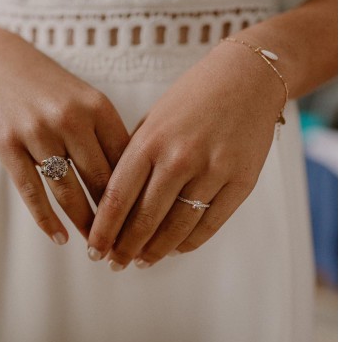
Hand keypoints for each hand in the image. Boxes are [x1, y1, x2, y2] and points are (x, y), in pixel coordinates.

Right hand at [0, 28, 129, 243]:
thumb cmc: (49, 87)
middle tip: (122, 243)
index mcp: (97, 106)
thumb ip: (107, 134)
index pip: (125, 161)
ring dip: (83, 223)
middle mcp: (70, 118)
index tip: (143, 221)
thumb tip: (132, 185)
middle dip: (113, 218)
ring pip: (67, 190)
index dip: (136, 196)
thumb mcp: (85, 99)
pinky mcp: (7, 144)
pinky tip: (58, 237)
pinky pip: (31, 190)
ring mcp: (36, 131)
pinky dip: (46, 219)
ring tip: (94, 245)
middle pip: (99, 180)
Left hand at [87, 41, 284, 268]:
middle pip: (144, 219)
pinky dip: (189, 242)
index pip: (117, 198)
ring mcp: (212, 170)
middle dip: (125, 247)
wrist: (247, 77)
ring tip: (142, 262)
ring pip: (177, 227)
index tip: (94, 247)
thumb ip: (134, 157)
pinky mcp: (241, 181)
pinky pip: (210, 224)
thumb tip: (116, 201)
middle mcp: (178, 158)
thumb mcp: (152, 119)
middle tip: (114, 263)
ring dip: (156, 251)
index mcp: (149, 141)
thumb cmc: (192, 97)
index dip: (104, 229)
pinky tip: (174, 249)